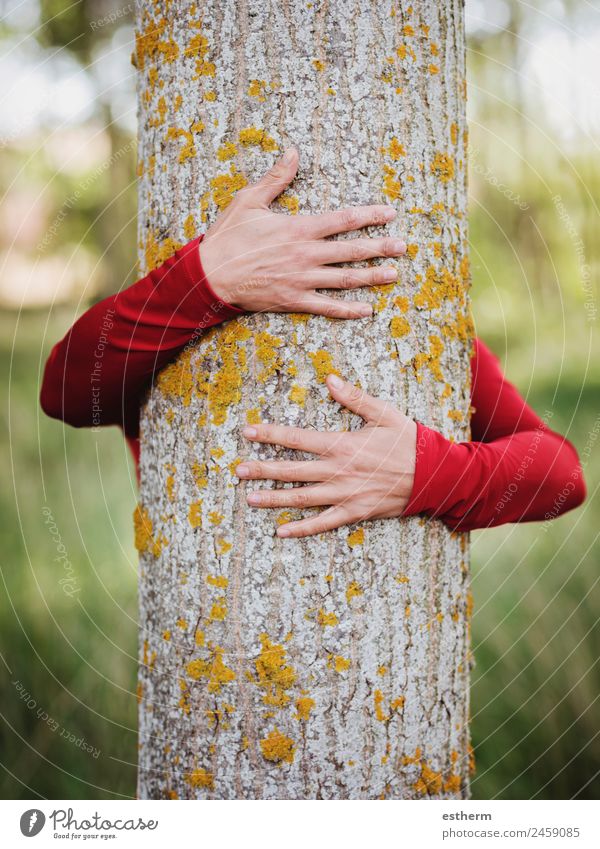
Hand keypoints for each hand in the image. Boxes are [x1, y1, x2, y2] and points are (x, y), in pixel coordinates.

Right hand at [199, 147, 406, 318]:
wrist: (209, 276)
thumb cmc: (227, 238)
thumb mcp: (249, 200)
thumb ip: (276, 177)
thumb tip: (294, 151)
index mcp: (299, 228)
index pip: (343, 219)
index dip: (370, 215)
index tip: (390, 213)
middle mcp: (306, 255)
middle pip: (352, 250)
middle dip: (380, 247)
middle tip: (403, 247)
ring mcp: (302, 280)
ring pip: (346, 279)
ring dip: (372, 277)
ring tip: (393, 275)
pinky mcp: (294, 301)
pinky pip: (327, 307)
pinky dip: (348, 310)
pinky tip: (366, 310)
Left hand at [235, 374, 416, 537]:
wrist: (433, 475)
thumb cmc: (408, 442)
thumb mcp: (384, 413)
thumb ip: (354, 398)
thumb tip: (330, 379)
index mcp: (341, 444)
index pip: (297, 438)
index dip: (270, 434)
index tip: (248, 432)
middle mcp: (338, 471)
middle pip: (292, 471)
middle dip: (263, 469)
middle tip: (238, 470)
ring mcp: (345, 494)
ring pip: (302, 498)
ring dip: (274, 499)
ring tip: (250, 499)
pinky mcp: (354, 512)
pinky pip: (323, 523)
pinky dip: (302, 528)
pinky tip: (281, 531)